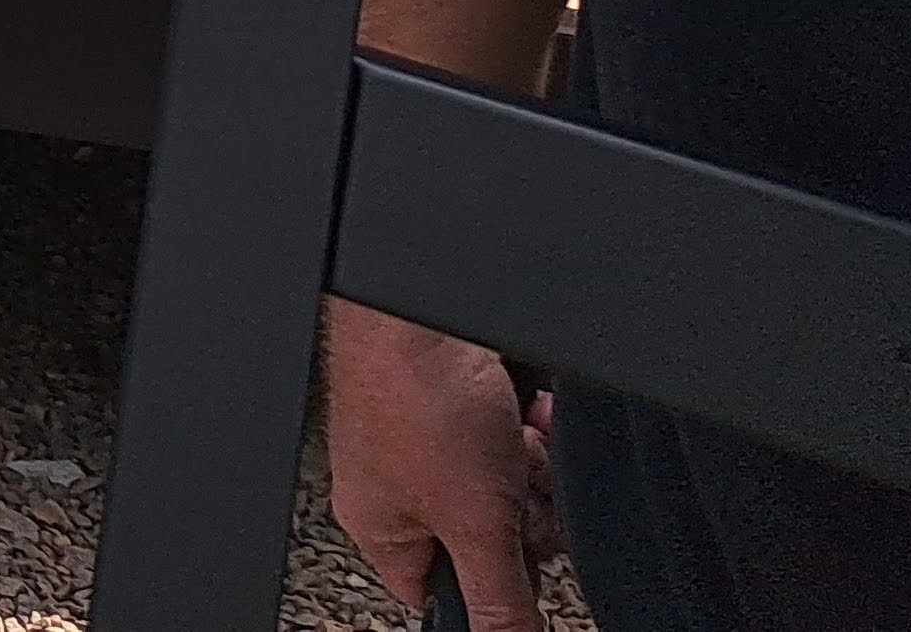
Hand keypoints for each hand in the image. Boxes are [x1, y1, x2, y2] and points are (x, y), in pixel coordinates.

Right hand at [327, 303, 559, 625]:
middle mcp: (397, 486)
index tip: (516, 563)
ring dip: (529, 469)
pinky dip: (527, 430)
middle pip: (487, 539)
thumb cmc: (415, 396)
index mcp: (380, 528)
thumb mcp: (475, 522)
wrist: (418, 311)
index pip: (442, 592)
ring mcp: (425, 441)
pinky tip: (529, 417)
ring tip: (522, 445)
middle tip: (519, 497)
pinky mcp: (454, 403)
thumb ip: (499, 599)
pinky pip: (507, 440)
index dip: (489, 584)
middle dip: (520, 518)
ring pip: (504, 489)